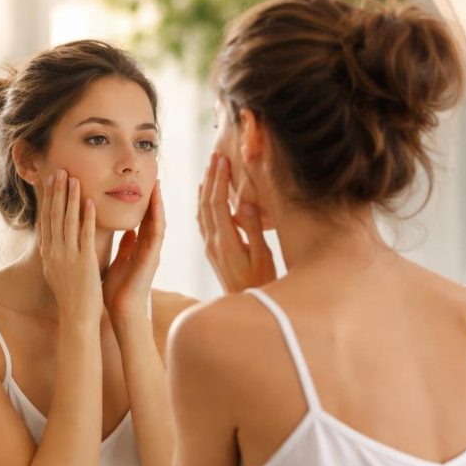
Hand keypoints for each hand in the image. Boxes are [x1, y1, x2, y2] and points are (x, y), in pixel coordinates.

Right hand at [38, 169, 102, 325]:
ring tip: (73, 178)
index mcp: (49, 253)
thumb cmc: (70, 296)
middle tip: (59, 171)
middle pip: (54, 216)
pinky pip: (85, 234)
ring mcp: (68, 256)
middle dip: (57, 192)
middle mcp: (54, 252)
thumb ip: (55, 253)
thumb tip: (50, 240)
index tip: (50, 182)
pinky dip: (86, 217)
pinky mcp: (84, 261)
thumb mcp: (56, 272)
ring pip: (68, 220)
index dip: (48, 199)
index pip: (46, 220)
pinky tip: (89, 202)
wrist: (76, 316)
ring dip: (70, 198)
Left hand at [103, 182, 165, 320]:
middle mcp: (149, 248)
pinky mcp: (152, 258)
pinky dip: (156, 218)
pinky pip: (156, 234)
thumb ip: (125, 247)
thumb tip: (128, 230)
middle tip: (154, 177)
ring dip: (158, 204)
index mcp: (140, 248)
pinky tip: (156, 204)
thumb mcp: (120, 262)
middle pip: (153, 218)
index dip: (144, 202)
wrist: (122, 312)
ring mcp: (153, 253)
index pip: (143, 220)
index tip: (142, 184)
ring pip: (158, 222)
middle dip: (154, 198)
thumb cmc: (118, 291)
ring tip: (157, 184)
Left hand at [198, 154, 275, 293]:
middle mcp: (214, 243)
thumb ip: (254, 230)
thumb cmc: (262, 285)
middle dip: (211, 179)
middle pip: (206, 204)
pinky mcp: (213, 252)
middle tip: (215, 157)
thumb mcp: (263, 258)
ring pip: (202, 212)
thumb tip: (246, 203)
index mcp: (226, 242)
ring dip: (205, 190)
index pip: (218, 204)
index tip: (222, 160)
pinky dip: (204, 205)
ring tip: (210, 171)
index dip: (219, 180)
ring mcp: (211, 248)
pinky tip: (206, 197)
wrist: (248, 309)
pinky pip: (203, 222)